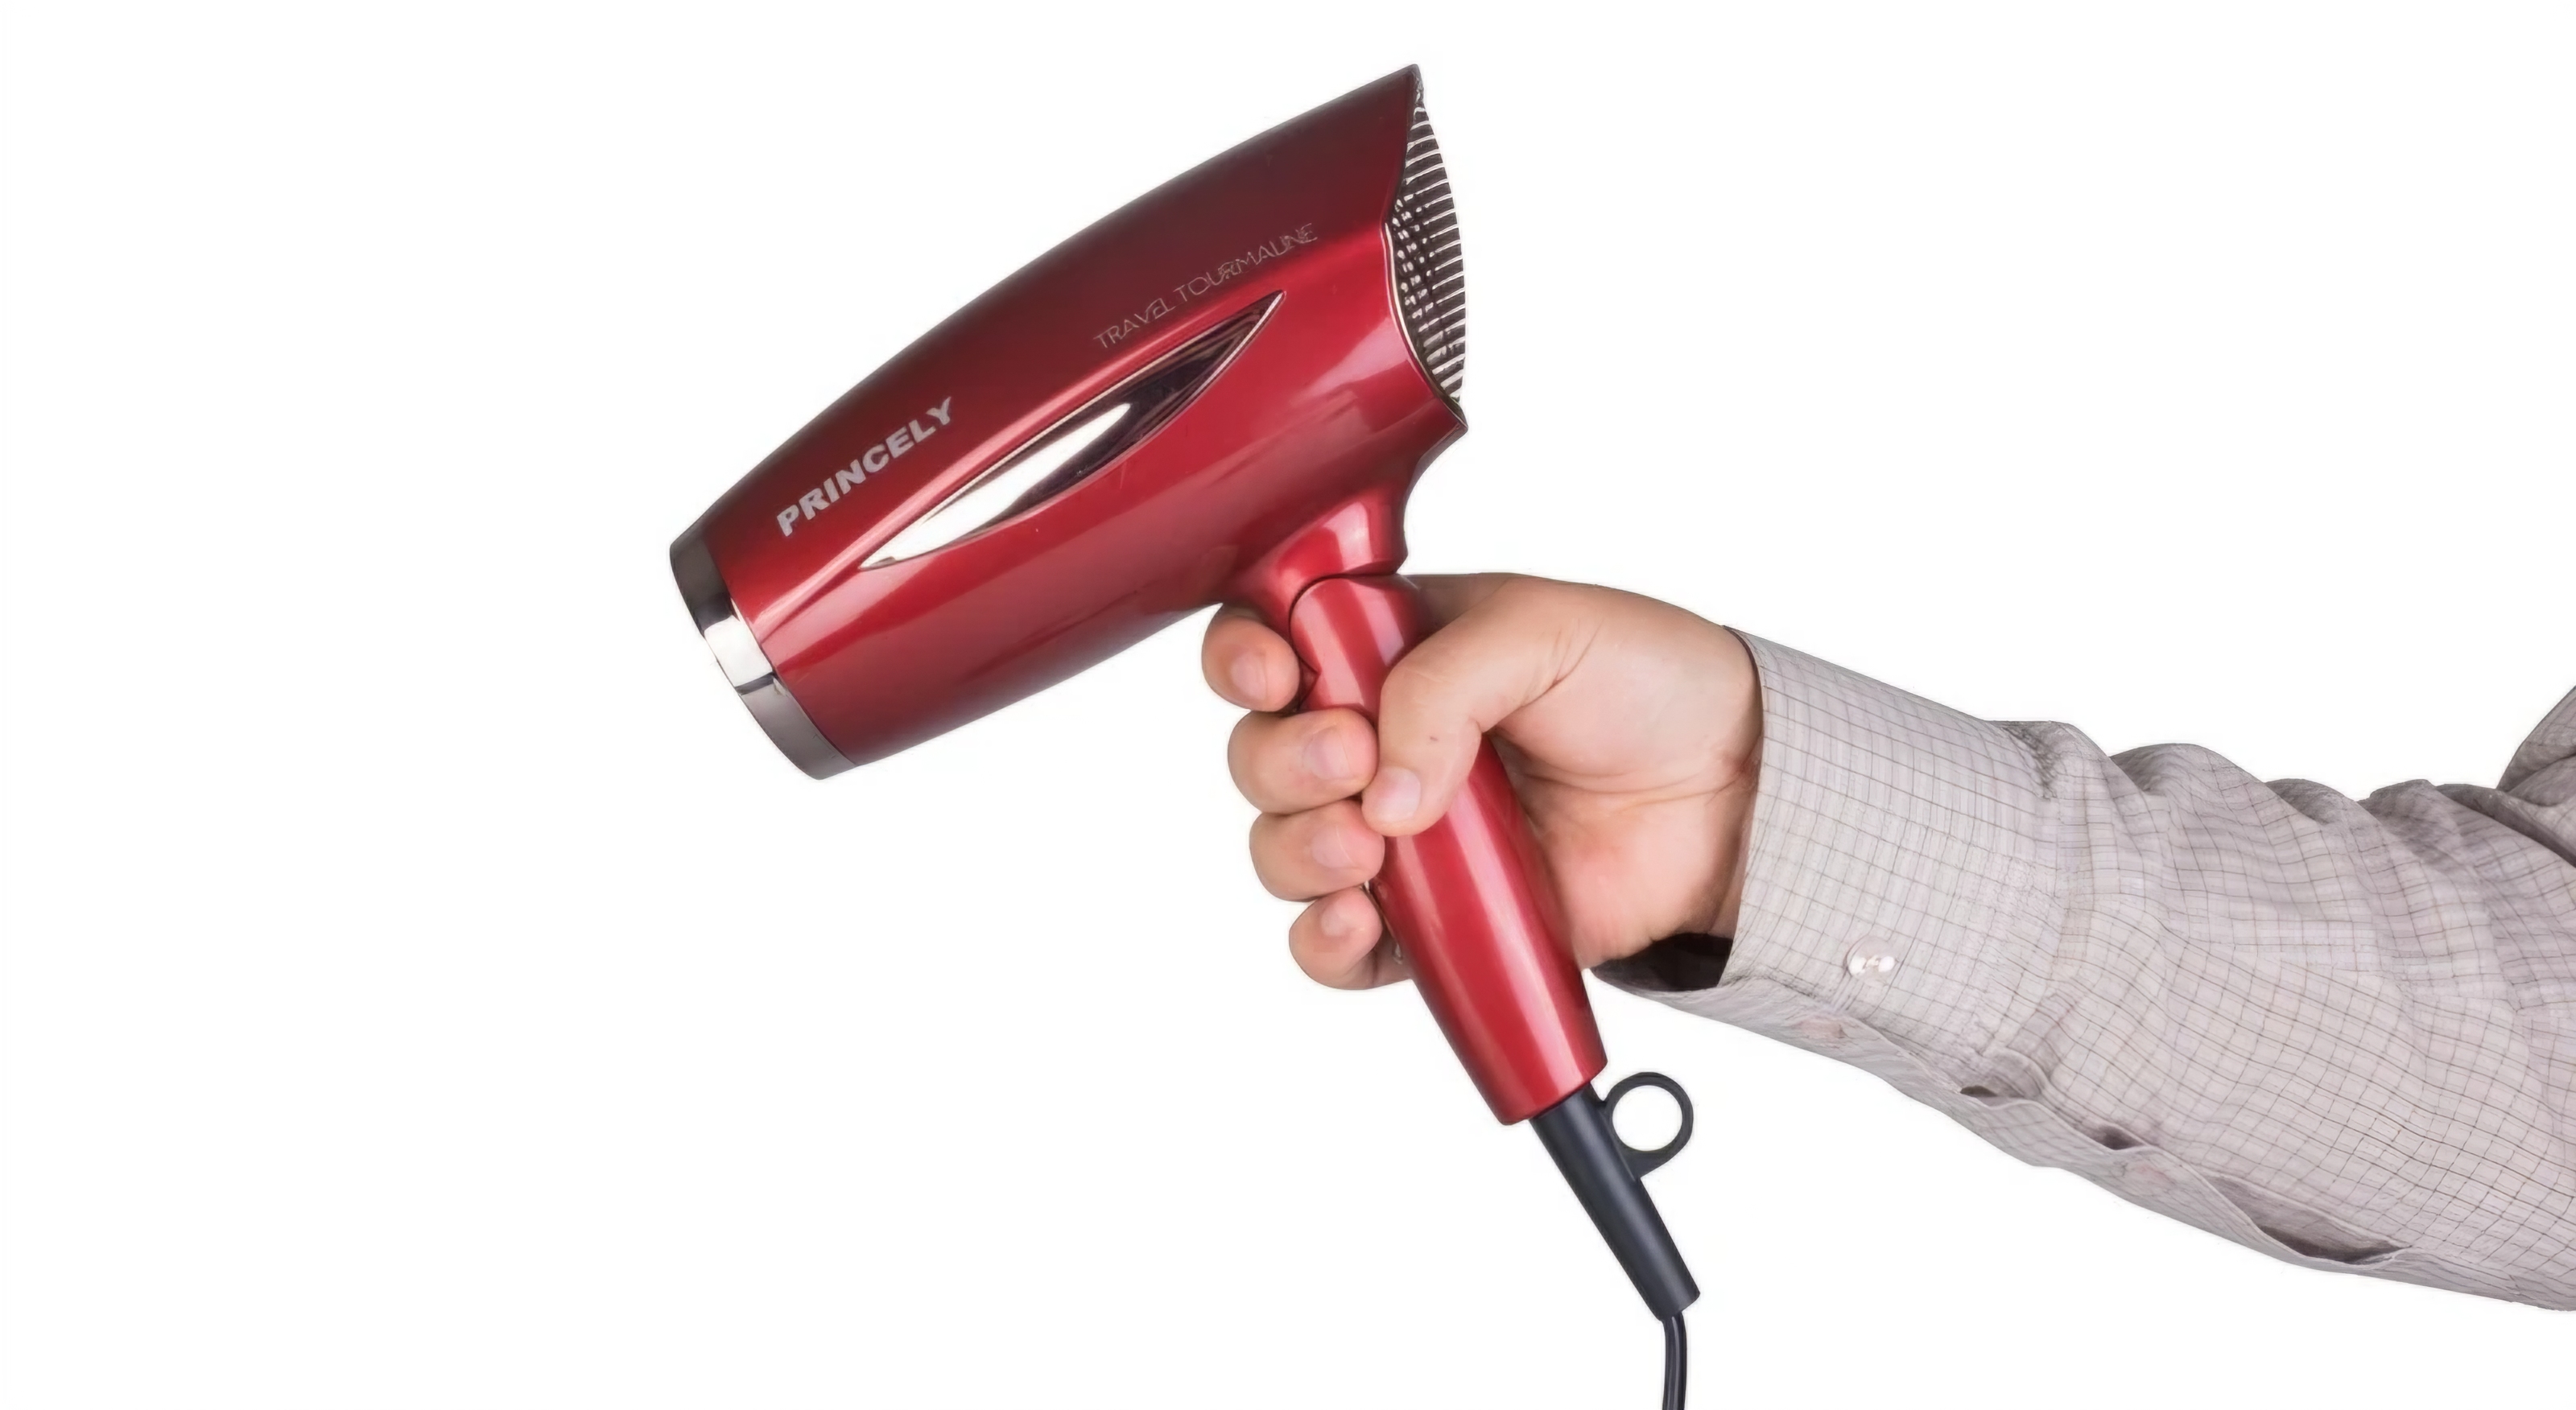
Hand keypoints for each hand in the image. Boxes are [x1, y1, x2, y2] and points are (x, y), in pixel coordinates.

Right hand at [1202, 574, 1761, 988]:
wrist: (1729, 794)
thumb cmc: (1647, 685)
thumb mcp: (1544, 630)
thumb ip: (1444, 682)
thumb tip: (1384, 790)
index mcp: (1388, 647)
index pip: (1271, 643)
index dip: (1246, 660)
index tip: (1276, 677)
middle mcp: (1375, 739)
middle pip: (1262, 755)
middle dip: (1286, 762)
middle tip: (1355, 761)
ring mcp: (1395, 835)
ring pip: (1283, 850)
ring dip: (1299, 851)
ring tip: (1369, 851)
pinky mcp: (1429, 921)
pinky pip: (1336, 947)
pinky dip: (1326, 942)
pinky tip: (1361, 924)